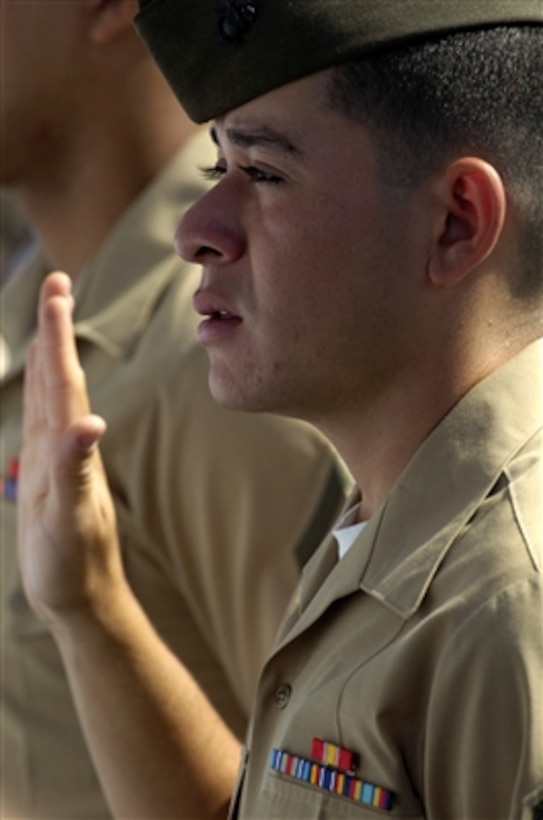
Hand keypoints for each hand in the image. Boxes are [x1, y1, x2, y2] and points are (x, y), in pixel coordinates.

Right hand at [18, 272, 120, 626]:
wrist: (80, 596)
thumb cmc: (76, 562)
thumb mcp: (72, 516)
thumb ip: (77, 468)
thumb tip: (90, 422)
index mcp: (70, 447)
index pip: (64, 379)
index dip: (59, 335)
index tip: (59, 291)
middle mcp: (65, 446)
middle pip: (59, 377)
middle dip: (55, 330)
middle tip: (56, 286)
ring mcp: (57, 460)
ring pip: (53, 396)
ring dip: (52, 357)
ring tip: (51, 322)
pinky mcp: (49, 478)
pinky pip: (45, 427)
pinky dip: (43, 399)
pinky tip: (46, 390)